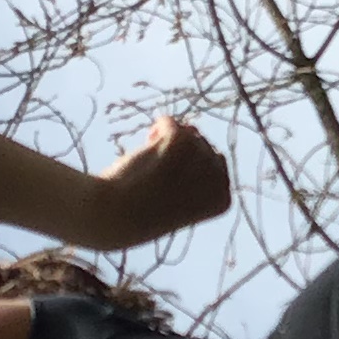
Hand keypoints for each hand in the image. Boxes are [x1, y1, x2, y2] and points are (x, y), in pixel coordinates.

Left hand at [87, 115, 229, 249]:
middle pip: (204, 146)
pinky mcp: (181, 140)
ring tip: (149, 168)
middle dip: (182, 154)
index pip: (215, 166)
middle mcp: (219, 178)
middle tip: (157, 178)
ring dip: (166, 144)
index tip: (170, 192)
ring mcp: (202, 157)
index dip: (189, 172)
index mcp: (223, 199)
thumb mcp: (178, 198)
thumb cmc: (142, 213)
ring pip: (188, 132)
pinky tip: (144, 153)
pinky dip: (155, 132)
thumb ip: (195, 173)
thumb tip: (193, 133)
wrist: (115, 217)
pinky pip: (168, 122)